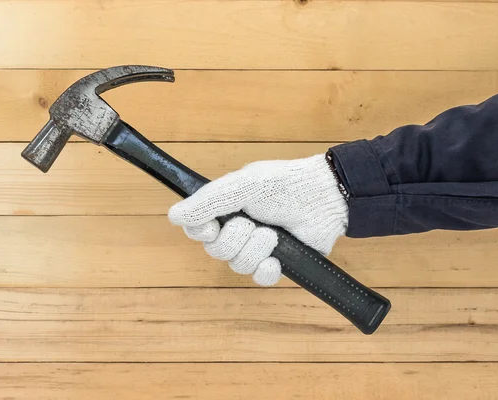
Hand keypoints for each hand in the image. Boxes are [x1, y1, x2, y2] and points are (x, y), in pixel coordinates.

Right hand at [168, 154, 348, 285]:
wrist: (324, 198)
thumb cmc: (283, 184)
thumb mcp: (242, 186)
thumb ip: (208, 201)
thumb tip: (173, 215)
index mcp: (226, 210)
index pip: (197, 230)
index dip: (200, 233)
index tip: (211, 227)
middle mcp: (237, 230)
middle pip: (216, 251)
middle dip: (236, 238)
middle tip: (254, 223)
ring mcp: (257, 249)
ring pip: (237, 265)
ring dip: (256, 249)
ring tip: (274, 234)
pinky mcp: (277, 263)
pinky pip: (259, 278)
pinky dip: (267, 270)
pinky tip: (276, 259)